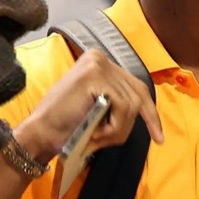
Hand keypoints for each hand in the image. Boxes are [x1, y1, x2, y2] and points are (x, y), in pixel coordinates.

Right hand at [13, 49, 162, 162]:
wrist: (40, 132)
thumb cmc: (66, 126)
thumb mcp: (98, 108)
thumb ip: (118, 102)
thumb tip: (148, 114)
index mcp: (99, 62)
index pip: (135, 85)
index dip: (149, 112)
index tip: (159, 136)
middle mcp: (99, 58)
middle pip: (138, 92)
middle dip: (140, 121)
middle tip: (134, 140)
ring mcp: (97, 65)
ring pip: (132, 103)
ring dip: (120, 129)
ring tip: (99, 138)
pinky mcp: (95, 76)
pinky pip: (123, 106)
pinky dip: (115, 126)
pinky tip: (97, 133)